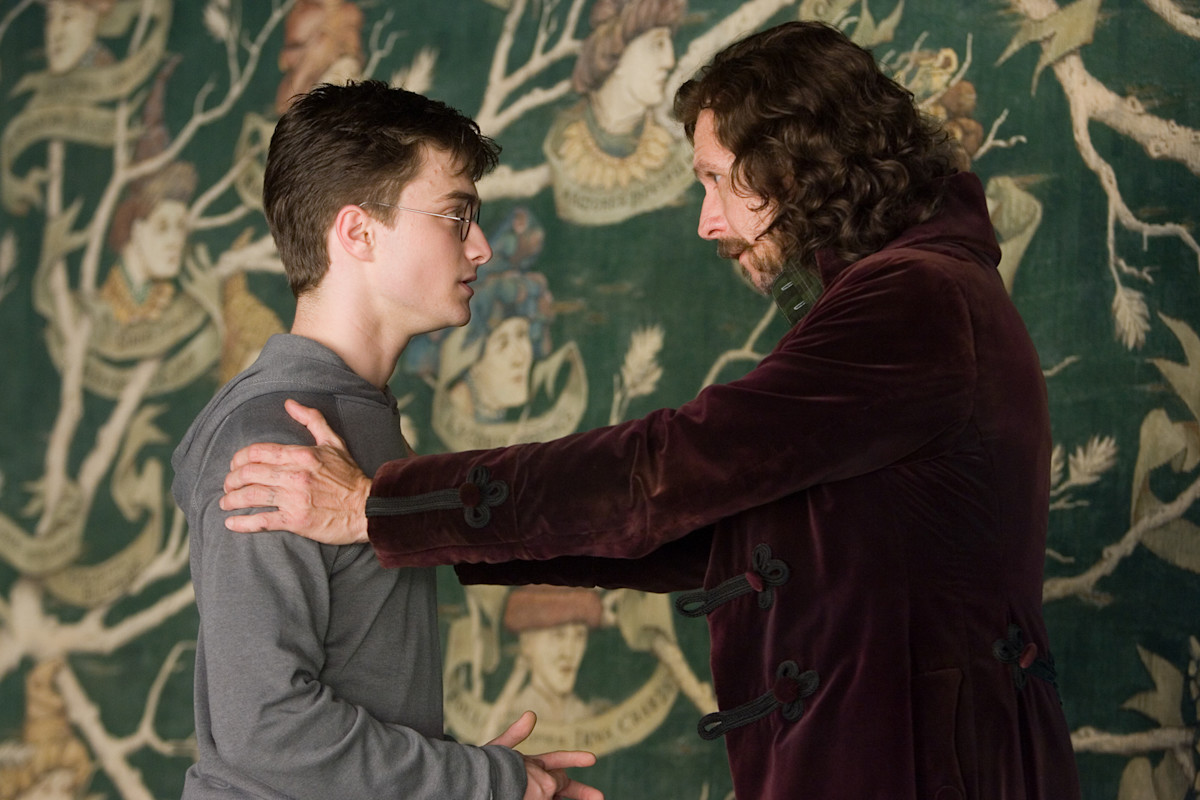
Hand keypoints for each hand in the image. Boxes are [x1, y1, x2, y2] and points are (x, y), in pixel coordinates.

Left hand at [221, 399, 370, 543]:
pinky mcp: (296, 521)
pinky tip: (231, 523)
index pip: (258, 452)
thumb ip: (312, 420)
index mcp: (301, 454)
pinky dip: (242, 523)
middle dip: (231, 479)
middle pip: (249, 474)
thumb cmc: (350, 476)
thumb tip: (289, 403)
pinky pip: (261, 521)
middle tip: (228, 485)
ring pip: (251, 496)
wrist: (367, 508)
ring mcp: (294, 499)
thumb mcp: (334, 442)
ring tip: (226, 503)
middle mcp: (295, 475)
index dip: (239, 458)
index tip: (235, 465)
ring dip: (232, 500)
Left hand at [488, 711, 602, 799]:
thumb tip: (531, 714)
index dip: (574, 758)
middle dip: (581, 791)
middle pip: (563, 784)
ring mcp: (531, 795)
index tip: (592, 758)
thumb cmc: (484, 767)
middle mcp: (534, 781)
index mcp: (531, 765)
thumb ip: (515, 735)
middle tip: (599, 797)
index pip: (558, 760)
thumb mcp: (498, 750)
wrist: (472, 785)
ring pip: (554, 798)